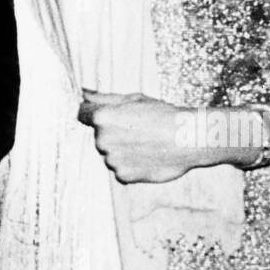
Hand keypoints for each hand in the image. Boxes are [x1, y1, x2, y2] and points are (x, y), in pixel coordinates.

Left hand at [79, 89, 199, 183]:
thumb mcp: (133, 99)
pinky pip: (120, 169)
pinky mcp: (123, 176)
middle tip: (136, 129)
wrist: (187, 138)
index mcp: (102, 118)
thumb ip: (103, 98)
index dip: (92, 113)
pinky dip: (130, 165)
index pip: (81, 114)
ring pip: (110, 154)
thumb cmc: (162, 114)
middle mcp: (102, 140)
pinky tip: (147, 156)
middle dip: (112, 133)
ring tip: (145, 143)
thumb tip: (83, 94)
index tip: (106, 116)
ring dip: (121, 150)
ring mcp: (112, 159)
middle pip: (98, 136)